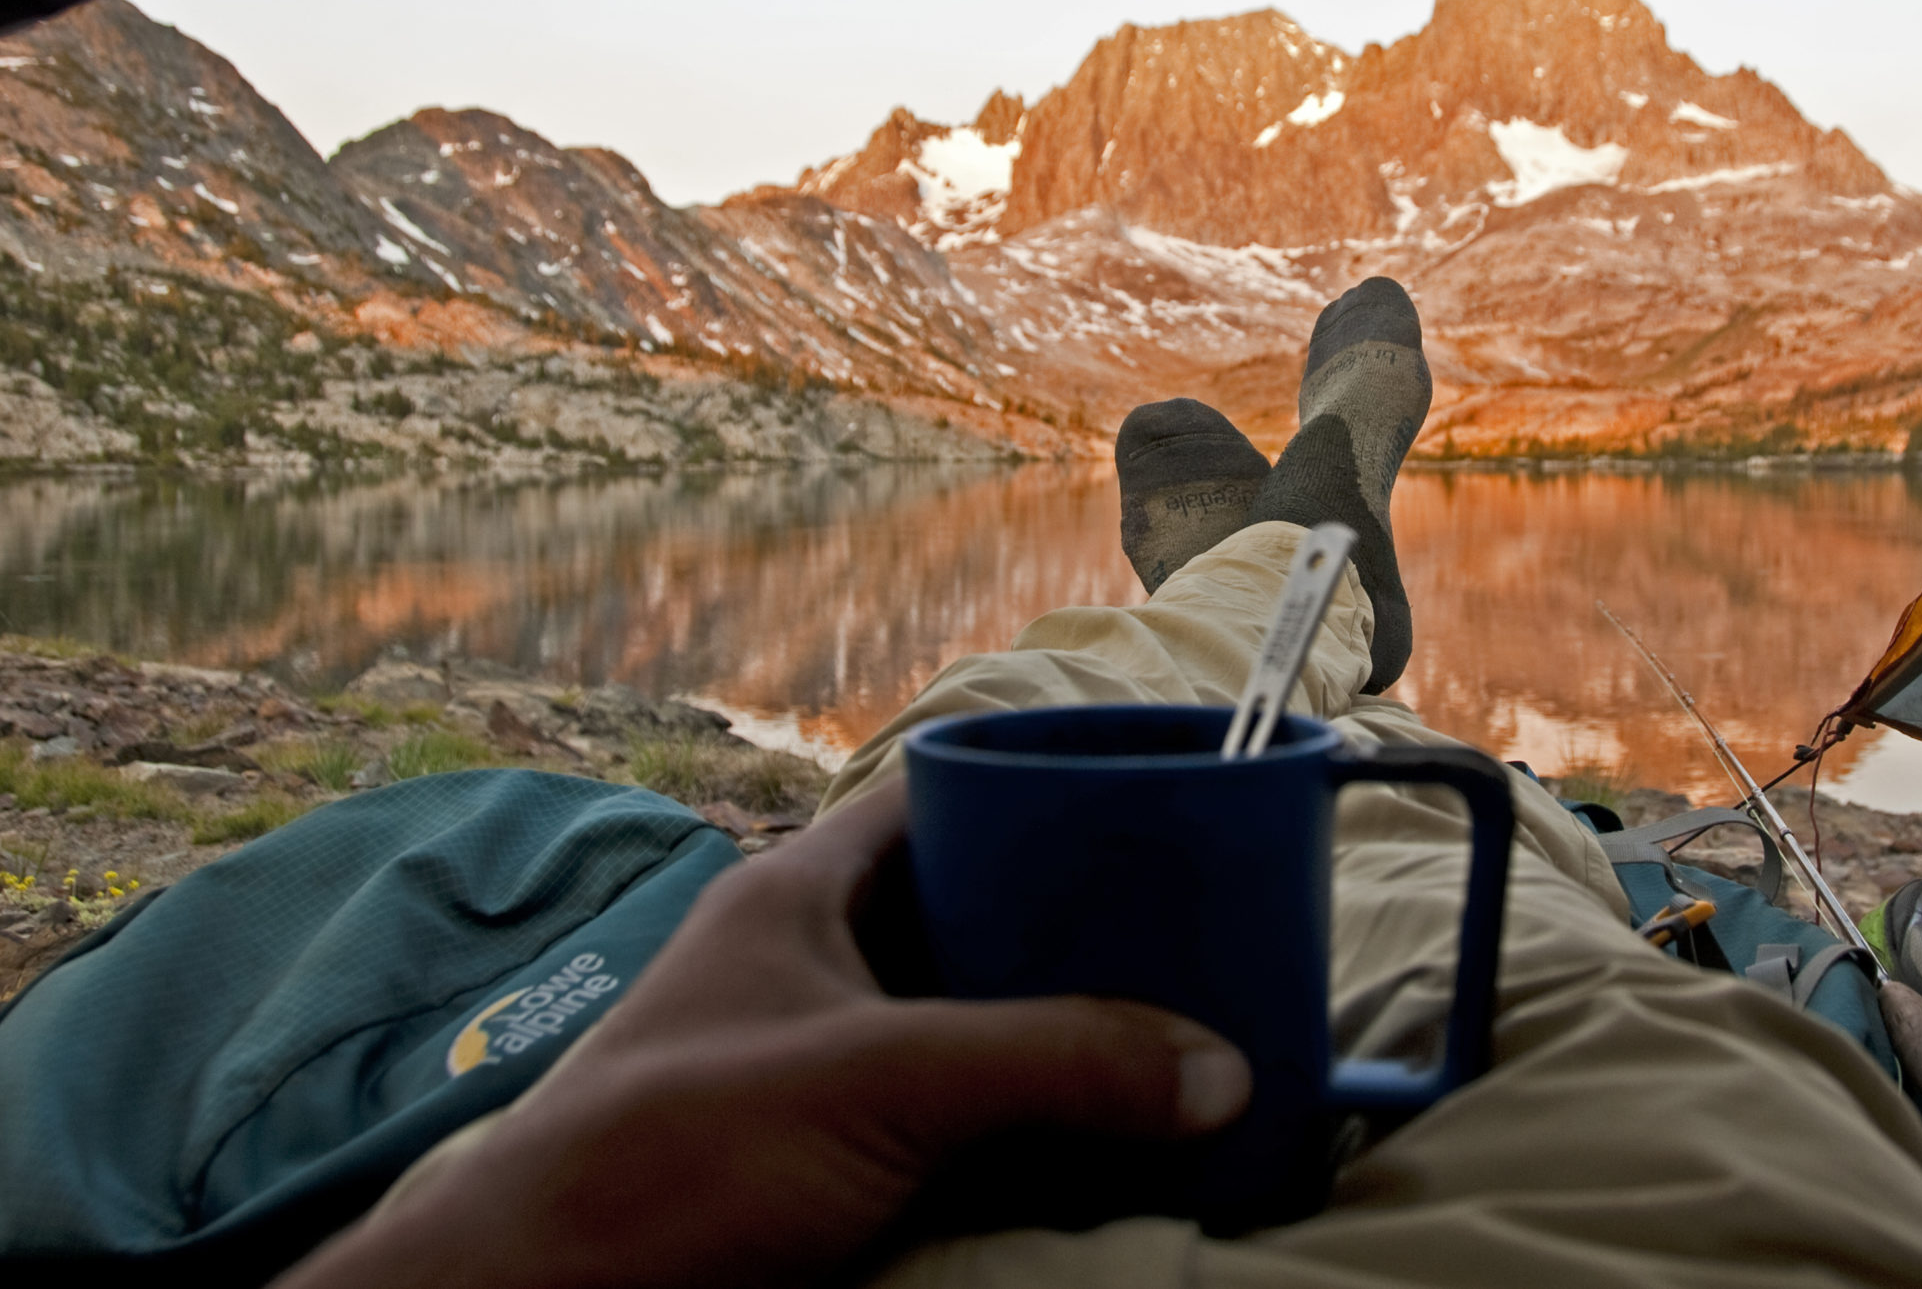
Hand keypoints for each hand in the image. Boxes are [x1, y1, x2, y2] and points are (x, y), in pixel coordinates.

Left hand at [279, 780, 1250, 1288]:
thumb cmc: (672, 1157)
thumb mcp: (878, 1083)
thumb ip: (1048, 1063)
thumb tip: (1221, 1069)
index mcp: (802, 897)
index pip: (937, 795)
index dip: (1039, 787)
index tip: (1151, 804)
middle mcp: (813, 969)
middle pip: (971, 914)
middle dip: (1076, 929)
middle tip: (1193, 939)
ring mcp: (817, 1068)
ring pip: (966, 1023)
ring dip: (1057, 1035)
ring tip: (1180, 1034)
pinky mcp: (825, 1163)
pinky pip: (953, 1121)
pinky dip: (1025, 1126)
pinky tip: (1101, 1138)